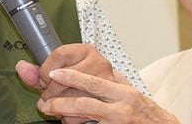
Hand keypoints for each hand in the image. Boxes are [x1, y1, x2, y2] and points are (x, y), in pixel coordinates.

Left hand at [16, 44, 115, 123]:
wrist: (113, 96)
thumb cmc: (84, 81)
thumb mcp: (62, 72)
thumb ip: (40, 71)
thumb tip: (21, 68)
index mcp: (87, 51)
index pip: (60, 53)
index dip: (46, 69)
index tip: (44, 78)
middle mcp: (100, 64)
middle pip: (64, 77)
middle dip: (49, 92)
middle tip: (46, 98)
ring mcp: (108, 85)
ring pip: (74, 98)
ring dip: (58, 106)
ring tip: (53, 107)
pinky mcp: (111, 105)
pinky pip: (83, 114)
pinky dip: (70, 118)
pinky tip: (68, 113)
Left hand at [38, 68, 179, 123]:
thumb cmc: (146, 113)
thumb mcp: (129, 94)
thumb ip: (109, 84)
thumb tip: (83, 72)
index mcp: (124, 93)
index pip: (93, 82)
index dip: (71, 76)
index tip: (53, 73)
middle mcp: (122, 108)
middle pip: (84, 102)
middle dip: (60, 101)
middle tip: (45, 101)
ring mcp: (117, 123)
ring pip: (84, 116)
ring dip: (64, 115)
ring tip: (52, 111)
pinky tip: (70, 122)